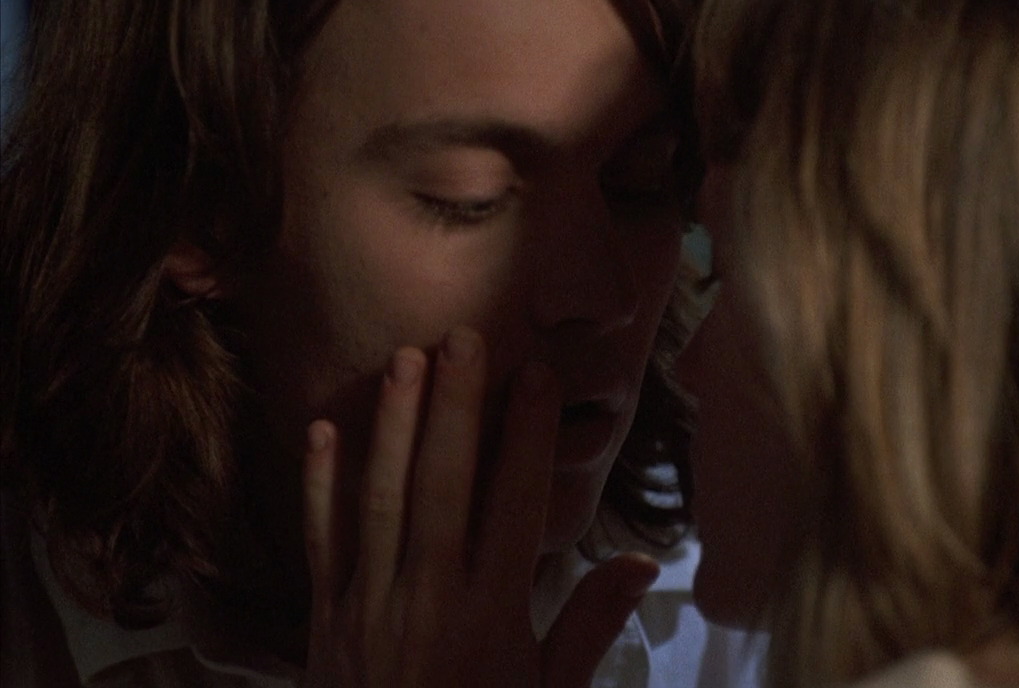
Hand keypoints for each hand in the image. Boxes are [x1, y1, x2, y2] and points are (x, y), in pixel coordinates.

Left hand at [300, 328, 659, 686]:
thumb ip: (588, 626)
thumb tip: (639, 563)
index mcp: (491, 615)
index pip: (513, 505)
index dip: (527, 436)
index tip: (535, 376)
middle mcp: (429, 597)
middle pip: (445, 485)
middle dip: (457, 407)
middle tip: (466, 337)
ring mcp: (369, 604)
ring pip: (382, 499)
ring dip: (395, 426)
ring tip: (406, 359)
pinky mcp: (324, 619)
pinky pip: (321, 540)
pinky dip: (320, 485)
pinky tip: (324, 430)